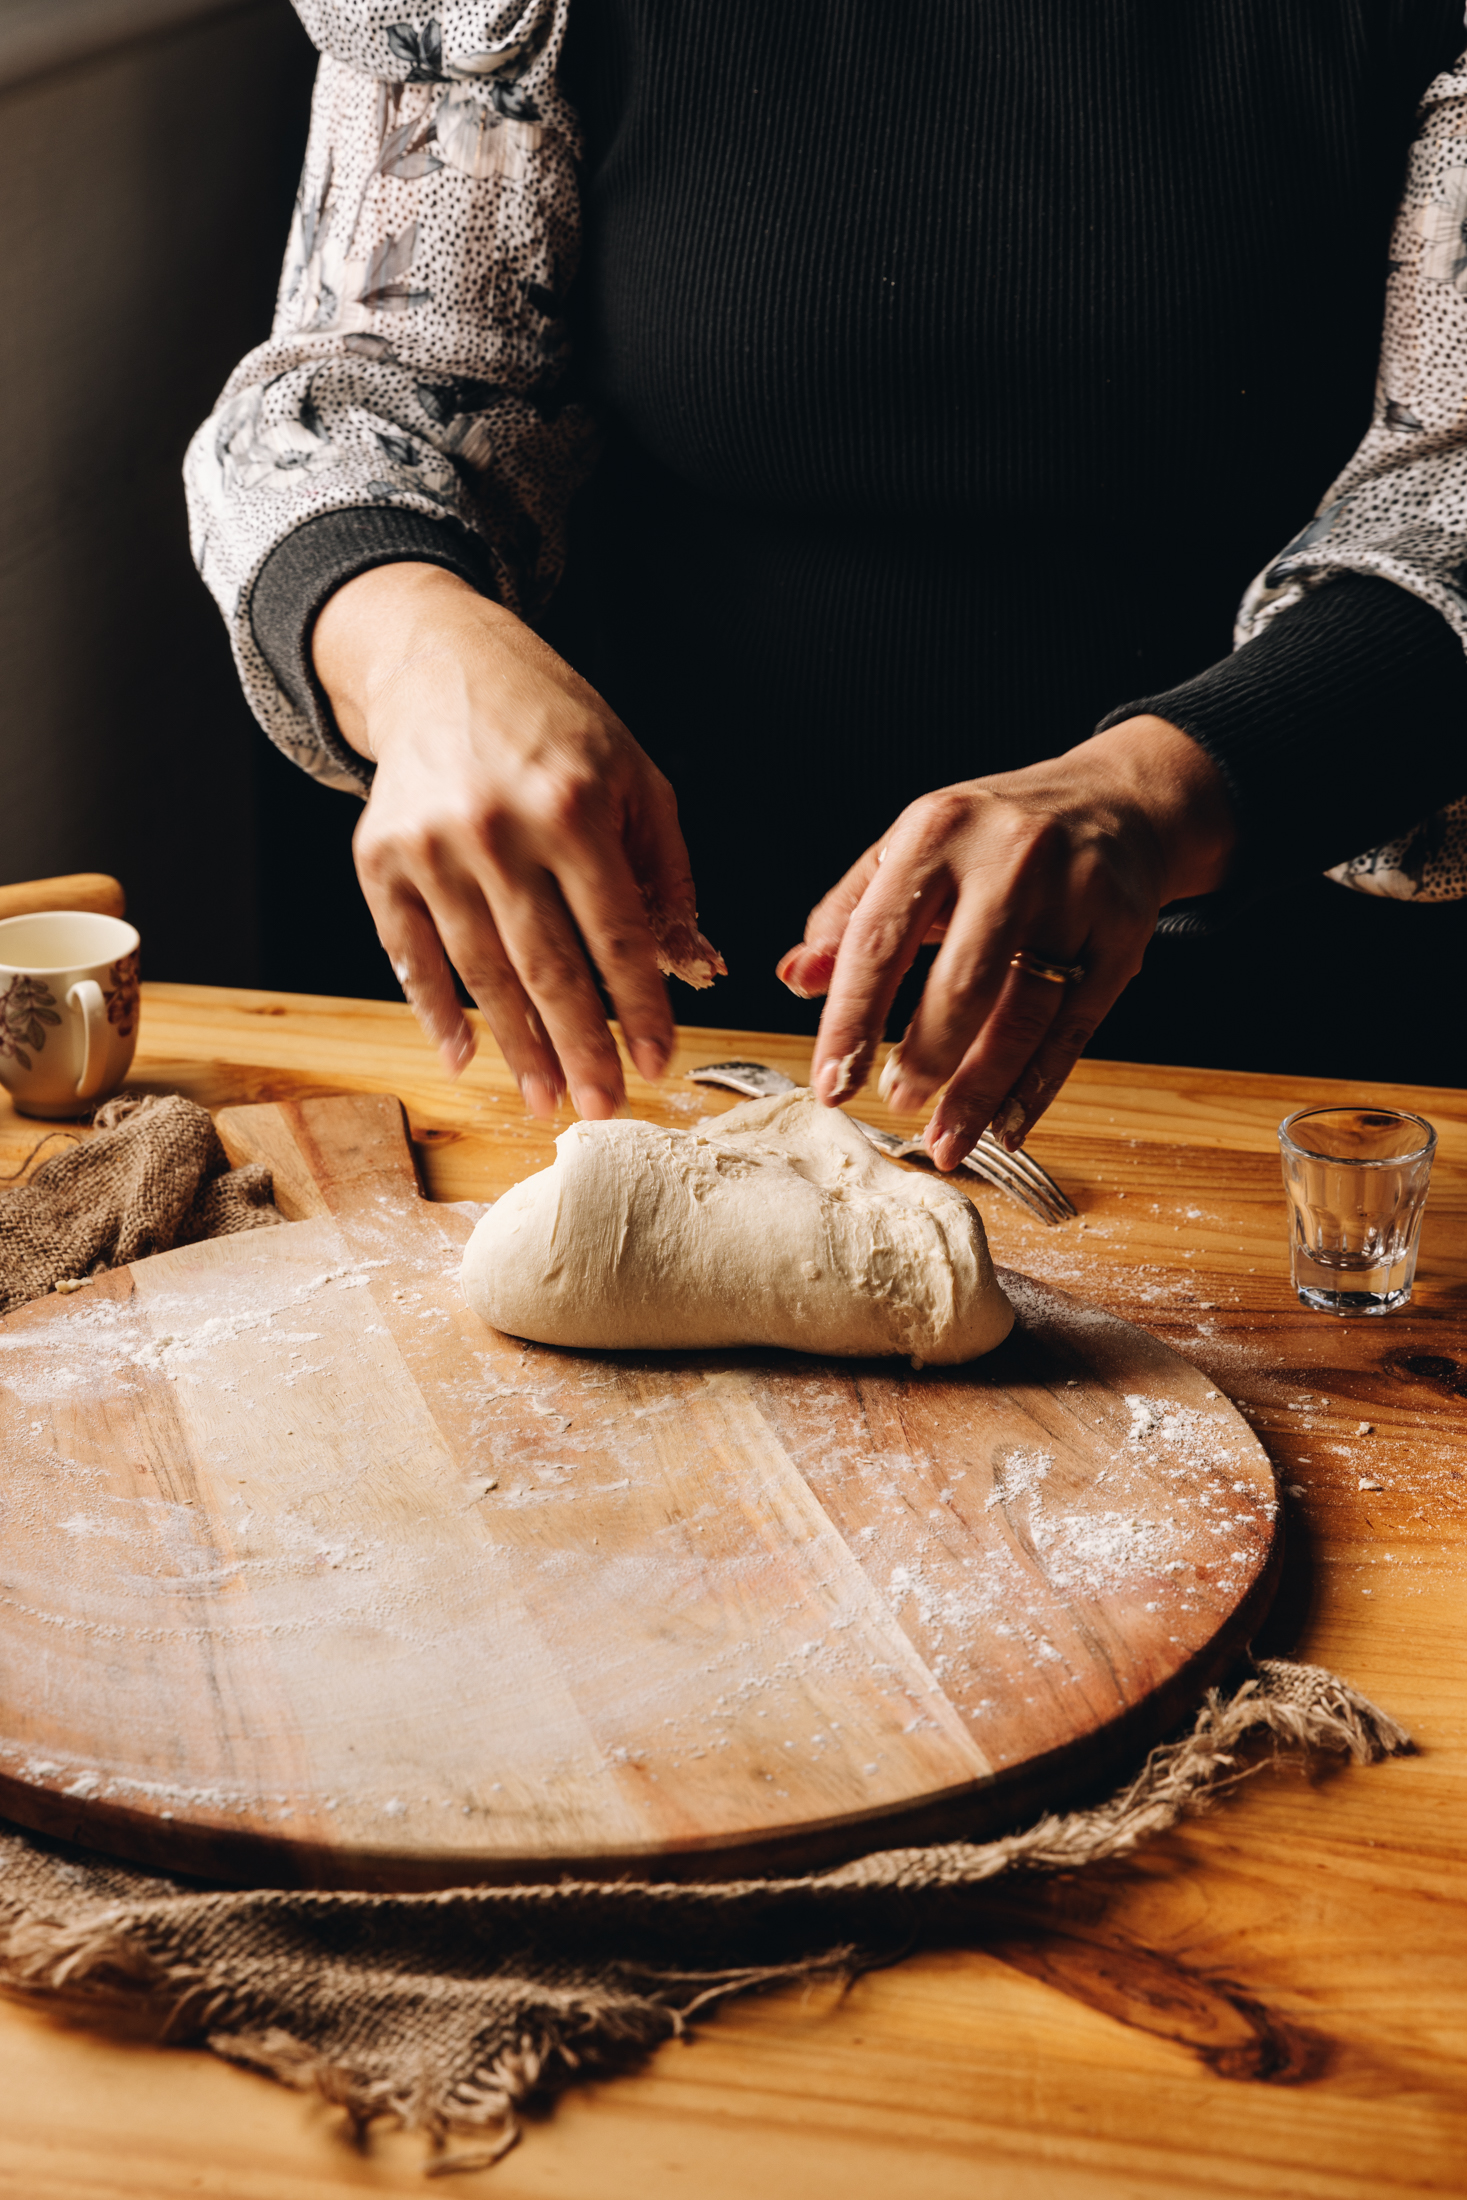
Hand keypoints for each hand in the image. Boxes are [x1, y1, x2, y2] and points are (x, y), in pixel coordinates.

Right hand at [314, 563, 721, 1118]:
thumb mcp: (634, 776)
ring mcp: (430, 846)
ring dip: (516, 1046)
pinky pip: (409, 952)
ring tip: (546, 1100)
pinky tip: (463, 1057)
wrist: (439, 661)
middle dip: (581, 1049)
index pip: (615, 933)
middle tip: (603, 1110)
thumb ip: (667, 873)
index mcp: (571, 807)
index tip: (659, 1063)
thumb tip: (690, 968)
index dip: (640, 1006)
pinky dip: (434, 1009)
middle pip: (546, 966)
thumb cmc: (555, 725)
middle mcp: (496, 829)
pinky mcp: (379, 857)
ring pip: (480, 971)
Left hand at [776, 717, 1234, 1169]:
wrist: (1116, 801)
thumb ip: (850, 914)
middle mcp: (1010, 859)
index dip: (850, 1020)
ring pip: (1024, 1017)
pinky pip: (1075, 1030)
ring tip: (945, 1137)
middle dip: (925, 1059)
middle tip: (897, 1102)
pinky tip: (1006, 1127)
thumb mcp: (913, 850)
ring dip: (980, 1091)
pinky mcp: (1122, 937)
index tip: (832, 1083)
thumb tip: (796, 978)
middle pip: (962, 984)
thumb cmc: (993, 836)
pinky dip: (1037, 1089)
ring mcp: (1076, 898)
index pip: (879, 939)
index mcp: (939, 831)